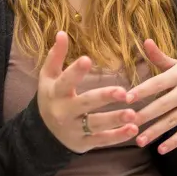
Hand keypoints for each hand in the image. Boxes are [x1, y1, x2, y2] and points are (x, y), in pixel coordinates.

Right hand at [37, 31, 139, 153]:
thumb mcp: (48, 77)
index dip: (75, 71)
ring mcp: (74, 129)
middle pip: (85, 104)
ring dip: (115, 119)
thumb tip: (61, 32)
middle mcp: (64, 112)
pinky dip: (118, 136)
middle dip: (103, 98)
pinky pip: (102, 140)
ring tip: (133, 113)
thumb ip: (55, 56)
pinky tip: (133, 129)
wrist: (43, 132)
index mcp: (55, 92)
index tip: (88, 59)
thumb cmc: (51, 96)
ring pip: (96, 124)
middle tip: (123, 92)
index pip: (65, 81)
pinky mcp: (84, 143)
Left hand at [127, 39, 176, 154]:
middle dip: (145, 114)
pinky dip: (174, 142)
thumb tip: (145, 40)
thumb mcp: (176, 65)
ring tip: (138, 141)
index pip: (158, 83)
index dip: (142, 90)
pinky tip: (160, 150)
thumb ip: (158, 57)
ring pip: (172, 121)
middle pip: (164, 105)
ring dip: (155, 132)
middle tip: (128, 122)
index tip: (126, 98)